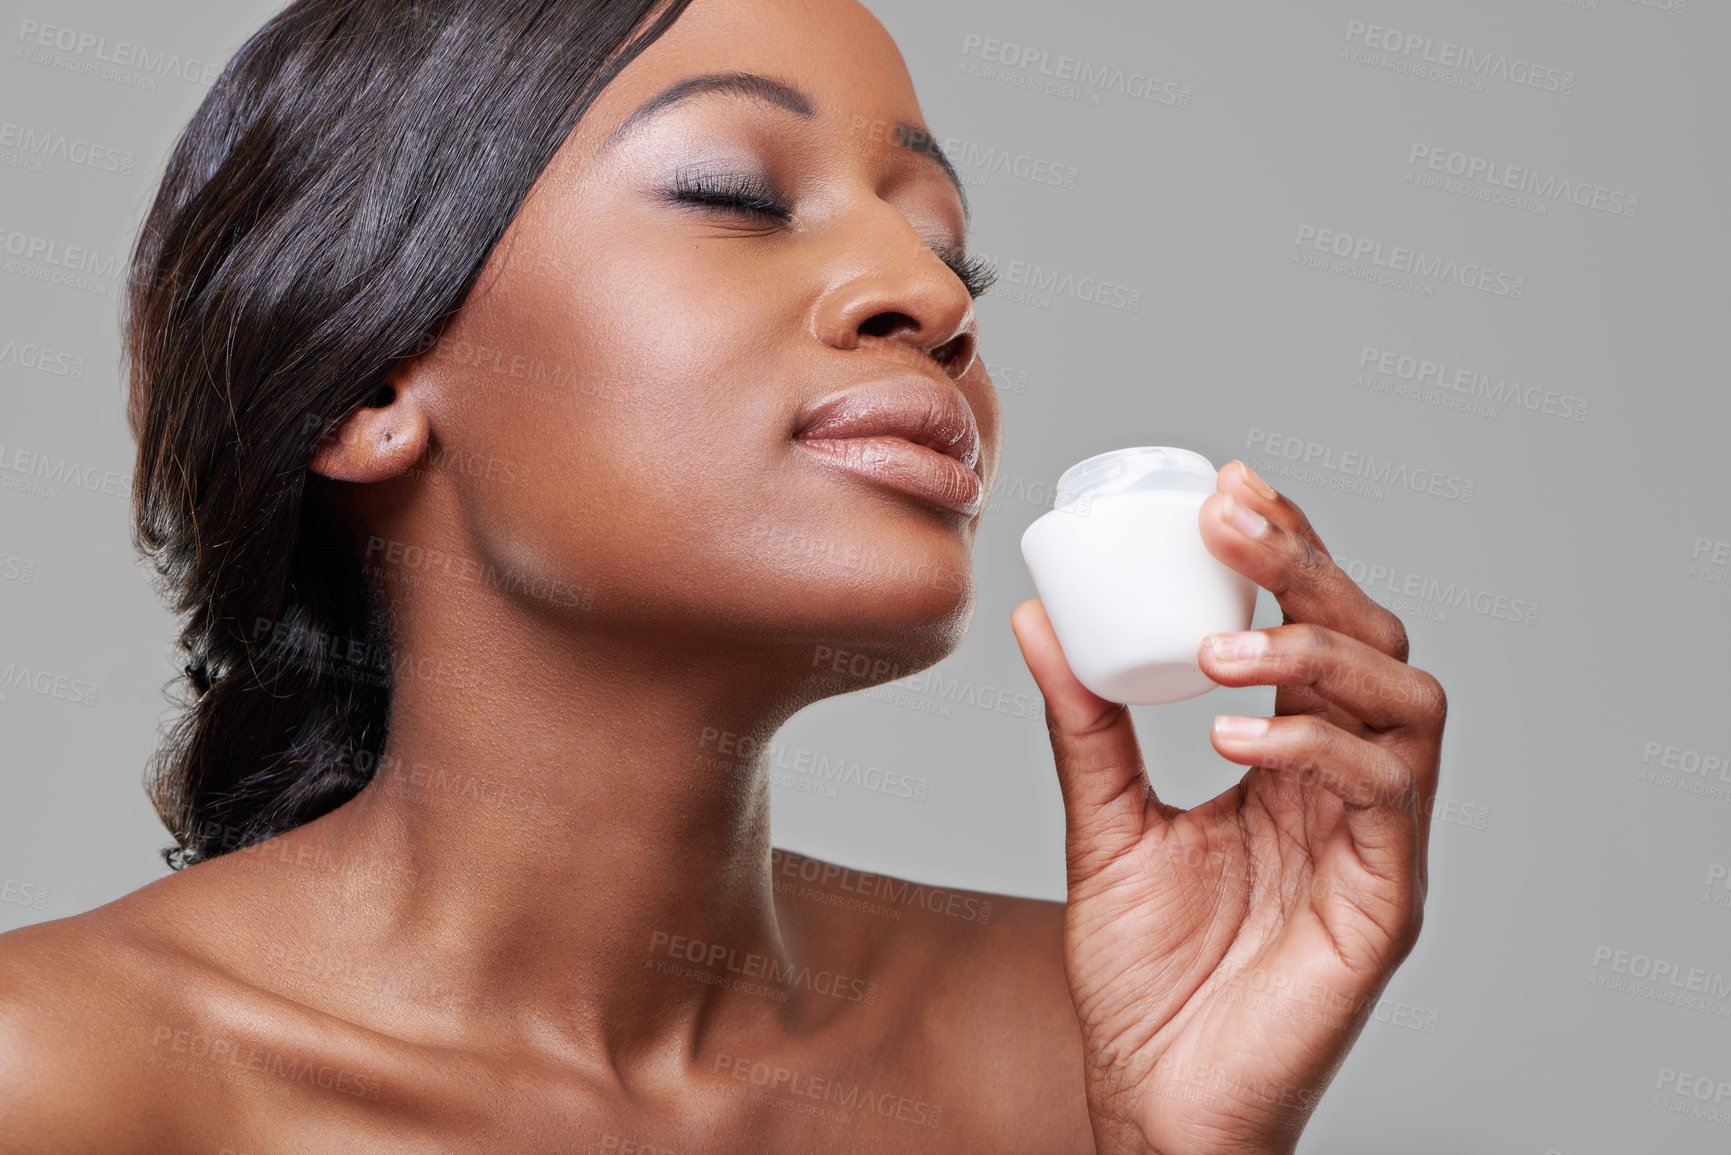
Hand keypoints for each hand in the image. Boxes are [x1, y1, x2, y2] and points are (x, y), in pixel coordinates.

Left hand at [1010, 460, 1445, 1154]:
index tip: (1223, 490)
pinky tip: (1238, 739)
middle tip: (1233, 521)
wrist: (1158, 1097)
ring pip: (1403, 701)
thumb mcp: (1105, 826)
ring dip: (1314, 654)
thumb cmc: (1146, 981)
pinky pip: (1385, 792)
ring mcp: (1375, 839)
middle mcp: (1345, 787)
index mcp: (1289, 762)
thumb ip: (1085, 727)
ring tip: (1220, 652)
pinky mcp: (1387, 896)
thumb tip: (1040, 621)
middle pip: (1370, 641)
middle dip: (1307, 567)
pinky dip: (1316, 746)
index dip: (1283, 551)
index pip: (1311, 629)